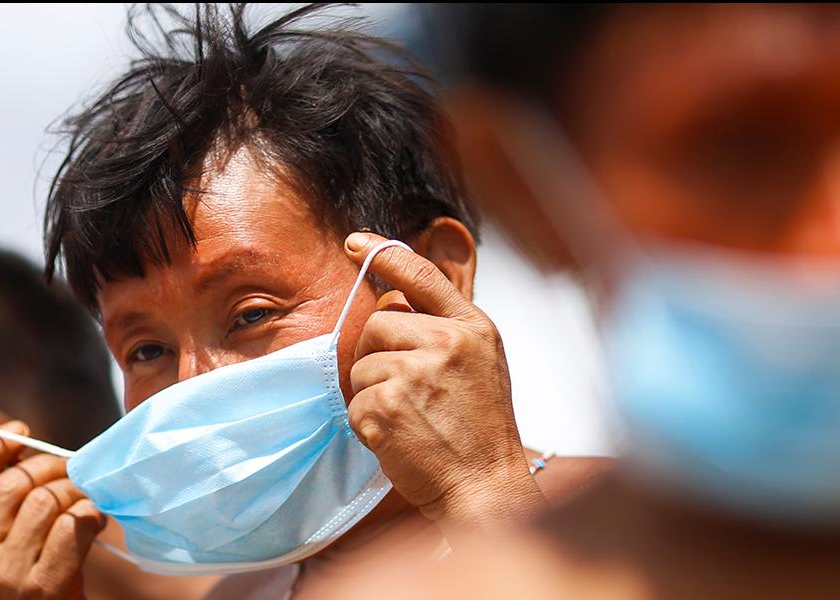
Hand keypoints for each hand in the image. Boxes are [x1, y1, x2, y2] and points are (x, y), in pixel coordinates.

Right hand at [0, 420, 105, 598]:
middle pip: (10, 485)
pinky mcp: (42, 589)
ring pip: (43, 501)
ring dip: (74, 491)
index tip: (21, 431)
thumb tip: (21, 449)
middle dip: (47, 465)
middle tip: (71, 469)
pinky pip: (69, 527)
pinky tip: (95, 520)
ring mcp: (4, 577)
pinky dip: (88, 514)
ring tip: (85, 499)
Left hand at [344, 232, 545, 533]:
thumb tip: (391, 303)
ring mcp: (415, 372)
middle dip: (378, 355)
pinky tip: (399, 438)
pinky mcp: (387, 405)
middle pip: (377, 323)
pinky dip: (367, 425)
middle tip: (405, 390)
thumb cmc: (481, 429)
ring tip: (410, 419)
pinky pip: (354, 403)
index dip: (382, 253)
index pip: (420, 274)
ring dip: (373, 394)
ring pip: (361, 366)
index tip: (353, 242)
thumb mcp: (481, 363)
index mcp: (472, 327)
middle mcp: (446, 341)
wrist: (486, 486)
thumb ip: (443, 329)